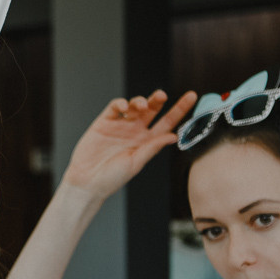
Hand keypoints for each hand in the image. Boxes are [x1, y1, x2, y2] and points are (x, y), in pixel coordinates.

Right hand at [61, 89, 197, 202]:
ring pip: (135, 106)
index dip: (180, 109)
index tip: (191, 96)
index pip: (167, 122)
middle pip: (152, 110)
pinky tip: (125, 108)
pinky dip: (121, 104)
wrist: (87, 182)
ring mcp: (120, 125)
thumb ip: (153, 147)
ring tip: (141, 105)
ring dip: (140, 101)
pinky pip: (115, 108)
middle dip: (158, 100)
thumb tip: (173, 136)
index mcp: (147, 142)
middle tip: (162, 96)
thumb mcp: (136, 163)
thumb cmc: (112, 178)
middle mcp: (135, 131)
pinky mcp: (104, 122)